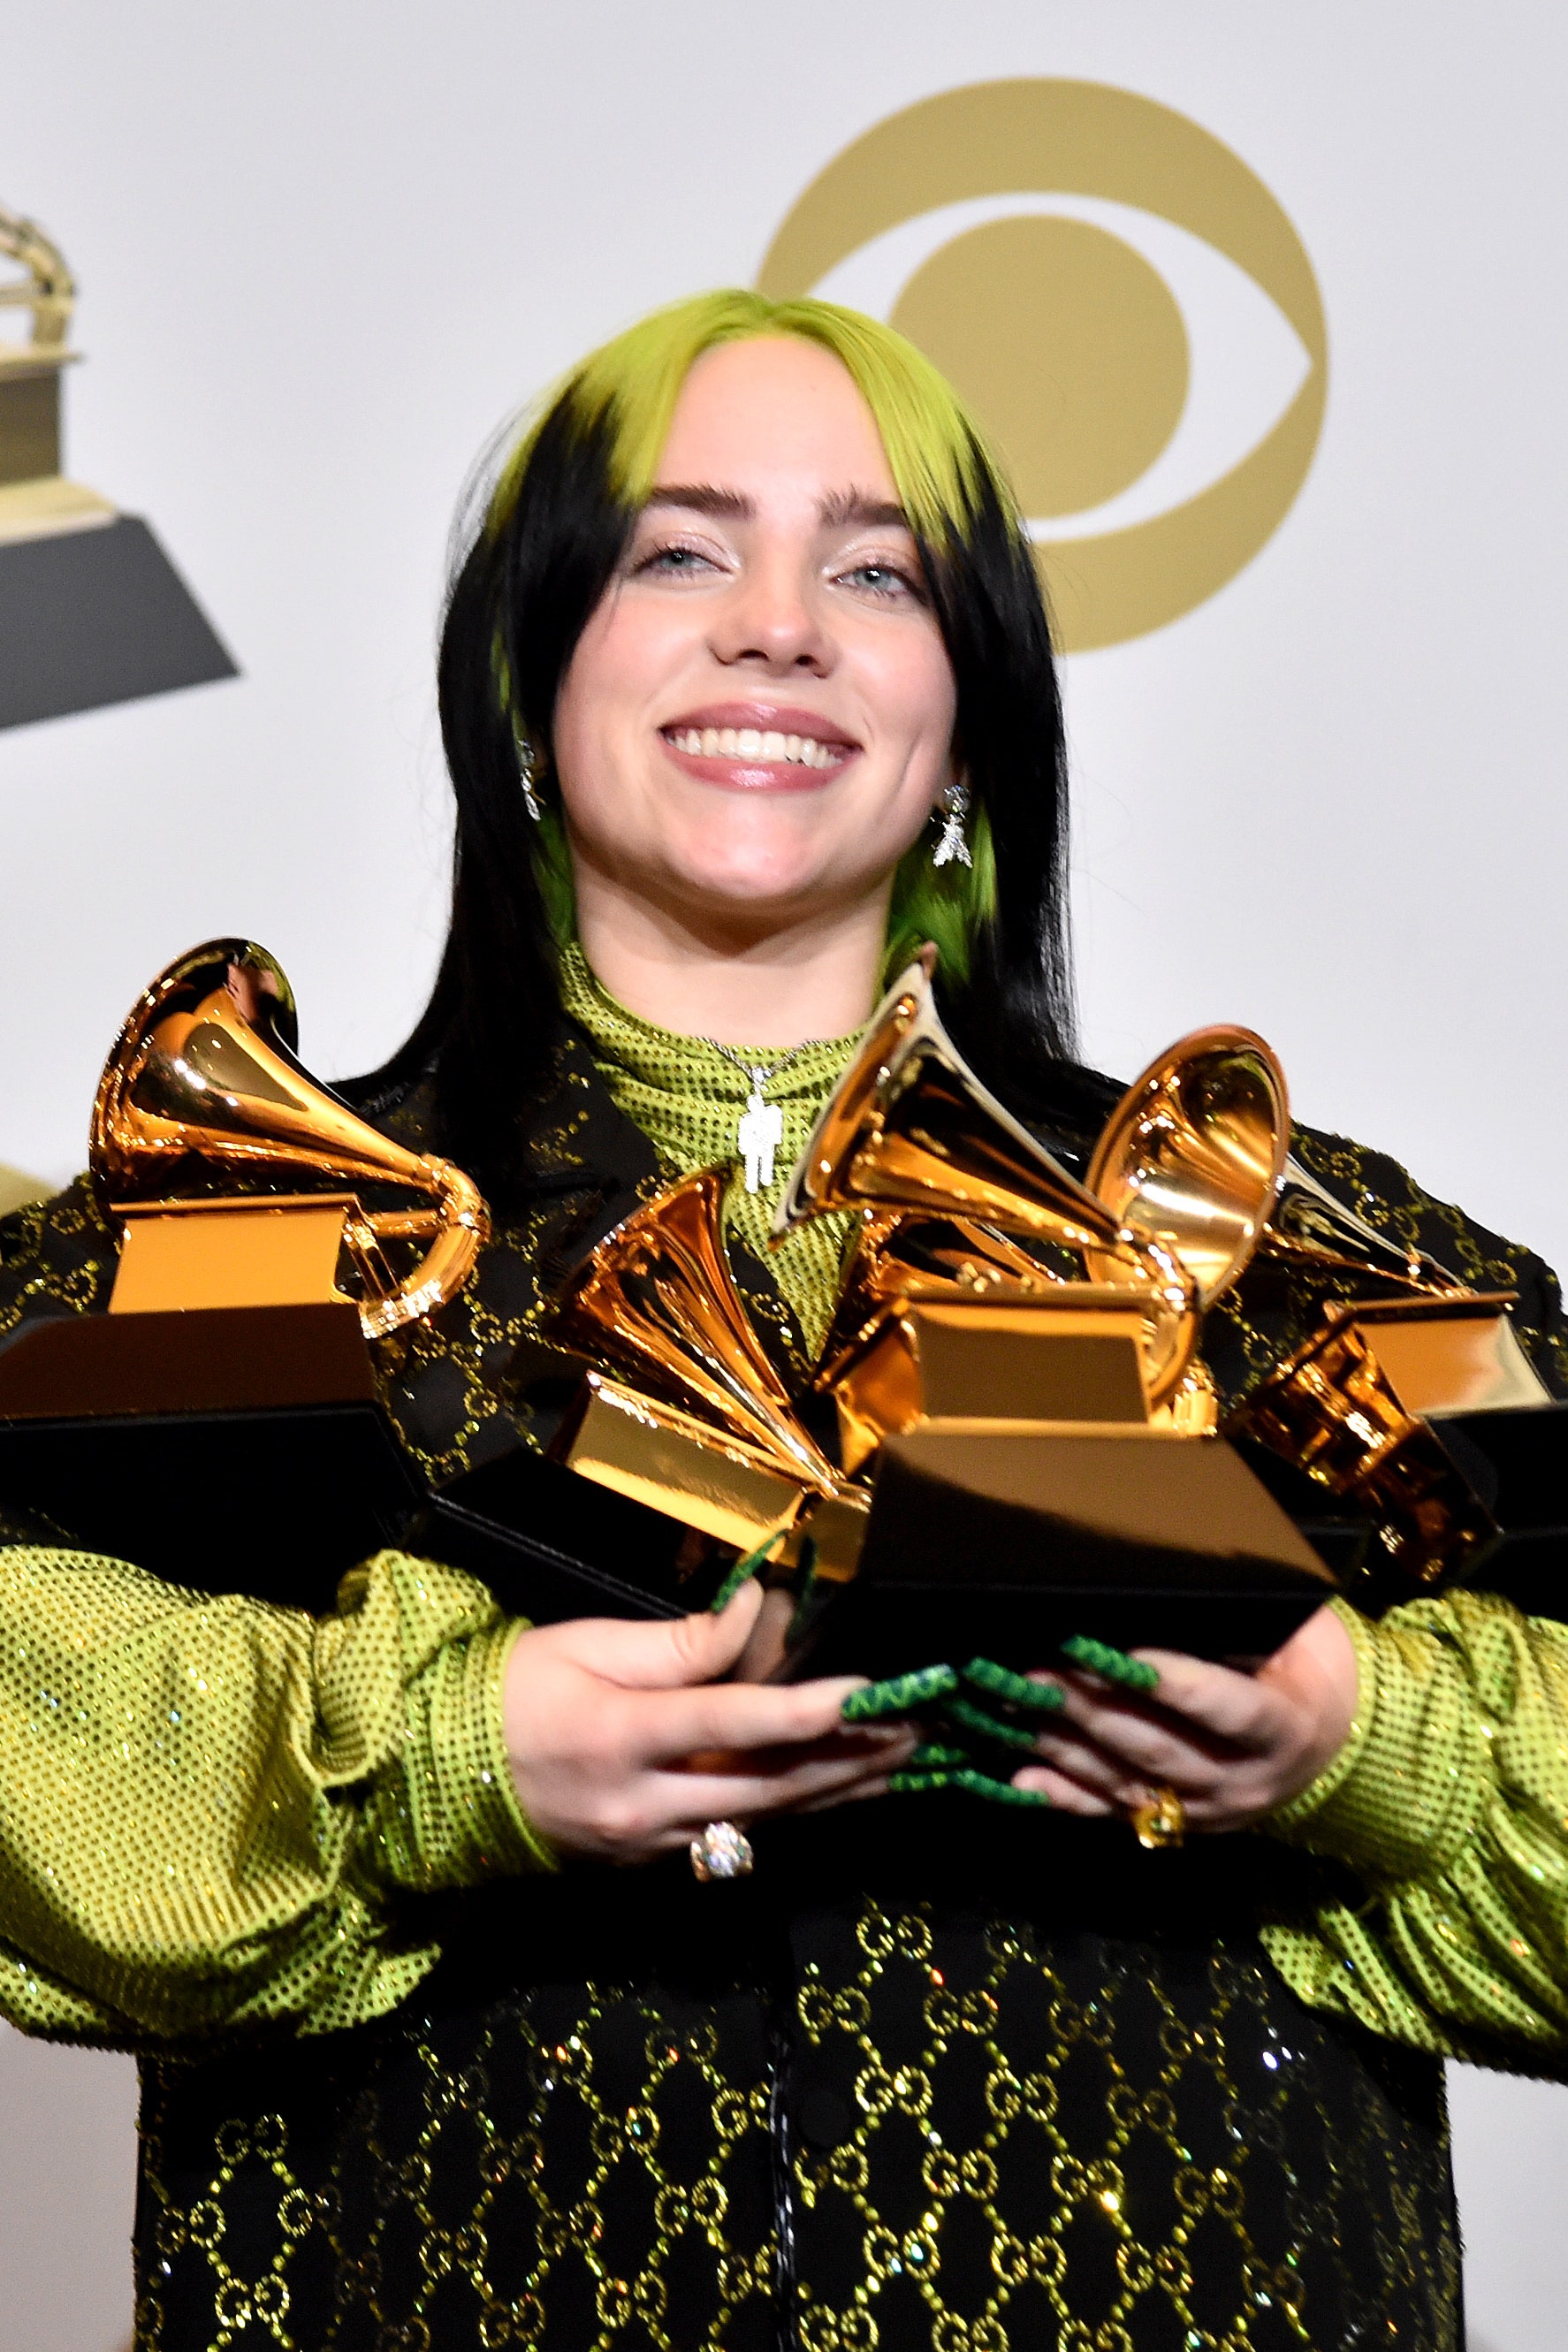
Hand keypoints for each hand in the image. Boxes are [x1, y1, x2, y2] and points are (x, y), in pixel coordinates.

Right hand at [503, 1580, 915, 1862]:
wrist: (438, 1777)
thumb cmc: (513, 1691)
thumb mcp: (589, 1645)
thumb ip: (682, 1643)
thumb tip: (759, 1613)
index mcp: (621, 1736)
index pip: (734, 1723)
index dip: (808, 1708)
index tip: (871, 1690)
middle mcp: (643, 1804)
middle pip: (769, 1786)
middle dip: (851, 1759)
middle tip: (917, 1729)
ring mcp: (648, 1845)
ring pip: (764, 1821)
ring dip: (837, 1792)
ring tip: (901, 1762)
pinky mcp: (649, 1864)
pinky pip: (736, 1837)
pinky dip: (791, 1812)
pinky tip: (836, 1792)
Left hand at [1011, 1604, 1359, 1831]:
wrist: (1338, 1740)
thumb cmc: (1308, 1663)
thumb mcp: (1299, 1635)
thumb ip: (1246, 1622)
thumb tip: (1174, 1588)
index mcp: (1285, 1727)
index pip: (1225, 1707)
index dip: (1173, 1682)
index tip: (1120, 1654)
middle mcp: (1244, 1780)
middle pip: (1160, 1746)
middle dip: (1093, 1708)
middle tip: (1037, 1670)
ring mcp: (1208, 1811)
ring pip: (1129, 1781)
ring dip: (1066, 1745)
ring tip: (1014, 1706)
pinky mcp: (1177, 1823)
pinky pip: (1114, 1812)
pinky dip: (1065, 1796)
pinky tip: (1021, 1779)